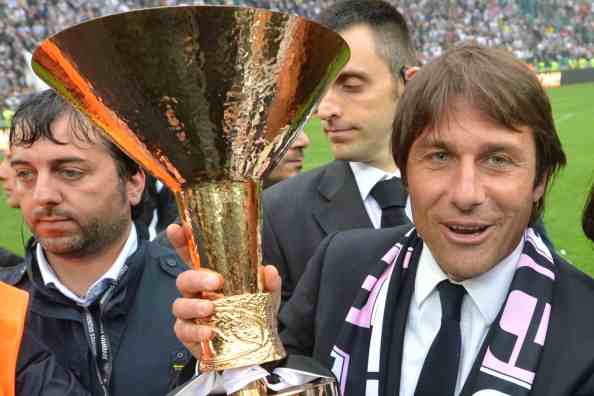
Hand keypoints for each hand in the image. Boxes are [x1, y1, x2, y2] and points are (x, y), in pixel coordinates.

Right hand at [167, 223, 281, 359]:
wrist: (252, 348)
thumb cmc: (252, 315)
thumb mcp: (266, 297)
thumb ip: (269, 283)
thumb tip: (268, 270)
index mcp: (210, 277)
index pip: (192, 255)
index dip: (182, 241)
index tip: (178, 228)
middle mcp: (196, 293)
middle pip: (184, 279)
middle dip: (196, 278)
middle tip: (216, 282)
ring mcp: (190, 315)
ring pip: (178, 305)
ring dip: (193, 305)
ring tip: (211, 309)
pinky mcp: (188, 335)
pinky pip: (183, 331)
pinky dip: (195, 332)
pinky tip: (209, 333)